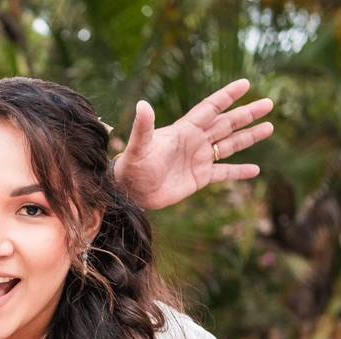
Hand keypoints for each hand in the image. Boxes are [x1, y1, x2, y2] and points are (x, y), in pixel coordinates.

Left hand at [114, 78, 273, 210]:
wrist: (131, 192)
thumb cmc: (132, 167)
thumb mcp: (139, 146)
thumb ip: (143, 126)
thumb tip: (142, 104)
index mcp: (184, 130)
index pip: (210, 108)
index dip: (227, 96)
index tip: (245, 83)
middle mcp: (195, 142)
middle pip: (226, 124)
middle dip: (247, 114)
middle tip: (269, 103)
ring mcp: (199, 159)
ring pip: (229, 145)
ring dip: (249, 137)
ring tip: (269, 128)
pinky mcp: (200, 178)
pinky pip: (224, 172)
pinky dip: (239, 171)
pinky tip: (255, 170)